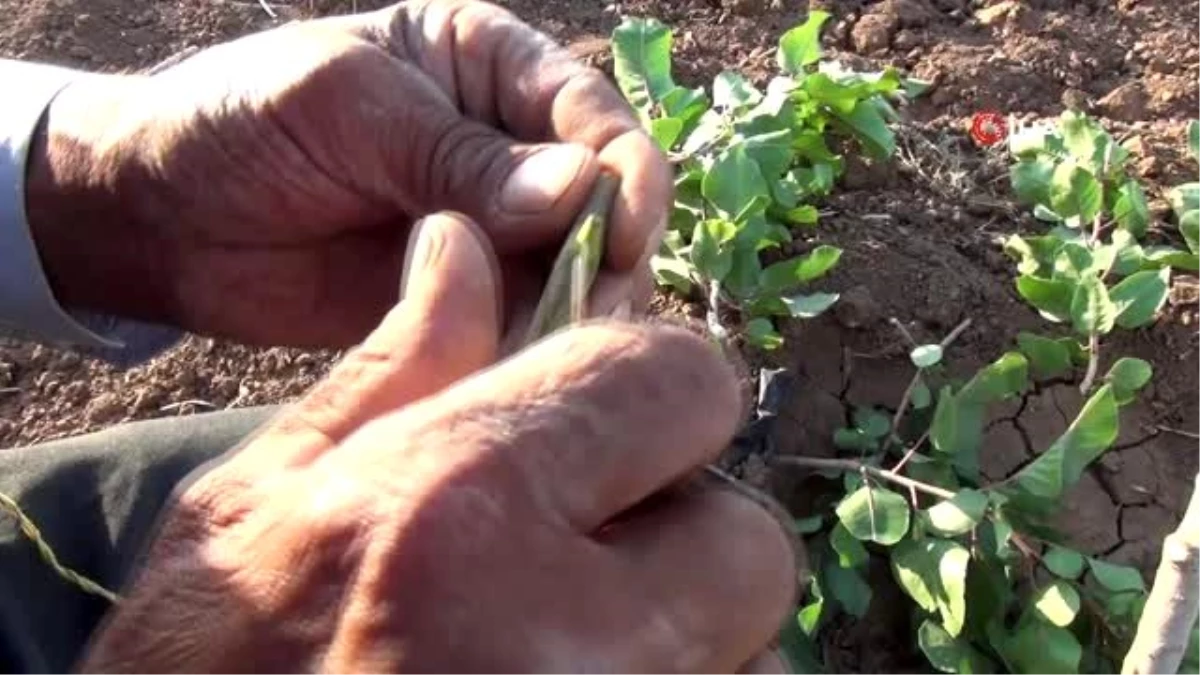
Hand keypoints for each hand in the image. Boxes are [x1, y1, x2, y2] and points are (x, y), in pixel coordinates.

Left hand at [25, 0, 668, 347]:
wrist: (162, 217)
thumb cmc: (243, 123)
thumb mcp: (345, 107)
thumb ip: (458, 154)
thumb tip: (579, 190)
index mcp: (489, 65)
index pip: (590, 112)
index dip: (622, 170)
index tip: (624, 231)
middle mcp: (507, 144)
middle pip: (602, 197)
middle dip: (614, 251)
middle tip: (603, 309)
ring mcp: (492, 227)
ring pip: (576, 267)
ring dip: (582, 308)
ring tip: (564, 349)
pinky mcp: (466, 296)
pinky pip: (524, 320)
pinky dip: (534, 346)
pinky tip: (526, 369)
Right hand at [78, 214, 795, 673]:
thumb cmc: (203, 669)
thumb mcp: (260, 501)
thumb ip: (397, 371)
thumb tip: (466, 249)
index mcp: (456, 501)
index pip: (682, 383)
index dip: (658, 391)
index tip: (617, 425)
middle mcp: (553, 626)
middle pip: (746, 539)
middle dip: (689, 535)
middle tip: (592, 561)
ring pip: (750, 649)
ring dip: (689, 632)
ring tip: (562, 640)